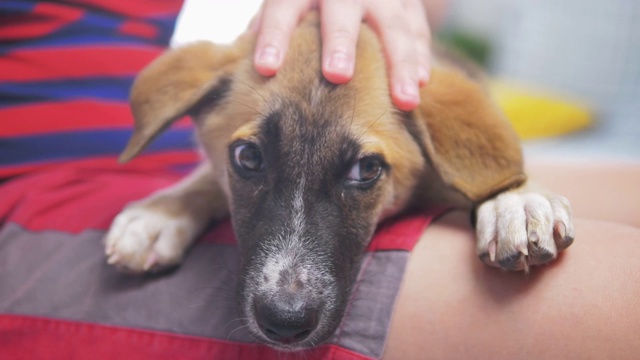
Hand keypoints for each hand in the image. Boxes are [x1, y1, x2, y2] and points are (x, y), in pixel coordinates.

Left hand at [250, 0, 431, 110]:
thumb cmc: (308, 4)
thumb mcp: (286, 6)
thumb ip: (267, 31)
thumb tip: (240, 69)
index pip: (282, 9)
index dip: (274, 37)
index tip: (266, 69)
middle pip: (341, 12)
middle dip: (340, 43)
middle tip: (338, 75)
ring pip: (393, 24)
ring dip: (400, 63)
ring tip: (404, 101)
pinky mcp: (406, 1)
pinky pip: (417, 26)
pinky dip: (420, 55)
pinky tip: (421, 84)